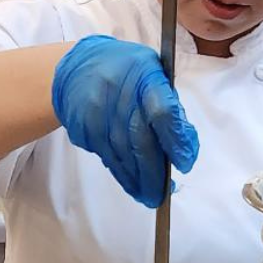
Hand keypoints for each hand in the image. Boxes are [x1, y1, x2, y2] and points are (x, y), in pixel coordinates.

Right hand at [50, 35, 198, 208]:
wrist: (77, 67)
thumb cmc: (126, 70)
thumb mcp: (155, 73)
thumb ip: (170, 106)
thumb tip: (185, 146)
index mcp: (145, 77)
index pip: (163, 112)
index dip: (176, 140)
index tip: (185, 163)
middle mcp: (119, 96)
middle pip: (141, 142)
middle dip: (155, 173)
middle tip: (164, 193)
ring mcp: (99, 114)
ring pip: (122, 155)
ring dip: (138, 180)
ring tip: (150, 195)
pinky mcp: (85, 129)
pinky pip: (107, 157)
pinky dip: (122, 174)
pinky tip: (133, 184)